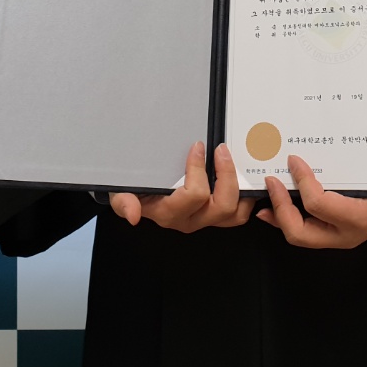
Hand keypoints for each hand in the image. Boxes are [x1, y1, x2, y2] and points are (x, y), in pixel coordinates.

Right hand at [110, 141, 254, 232]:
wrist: (135, 196)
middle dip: (226, 175)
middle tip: (221, 150)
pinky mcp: (214, 215)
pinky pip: (238, 214)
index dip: (198, 169)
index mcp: (169, 213)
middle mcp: (190, 220)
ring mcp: (204, 219)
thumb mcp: (120, 193)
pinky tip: (243, 177)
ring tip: (235, 164)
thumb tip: (132, 215)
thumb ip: (124, 203)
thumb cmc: (132, 190)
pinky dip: (245, 197)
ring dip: (241, 189)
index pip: (193, 195)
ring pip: (234, 214)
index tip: (197, 146)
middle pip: (221, 206)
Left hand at [257, 154, 366, 248]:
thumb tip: (311, 150)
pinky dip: (286, 219)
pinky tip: (275, 208)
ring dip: (279, 216)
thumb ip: (345, 164)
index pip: (318, 203)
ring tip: (266, 198)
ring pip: (299, 236)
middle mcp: (347, 233)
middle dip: (280, 208)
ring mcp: (339, 237)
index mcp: (359, 217)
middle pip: (300, 233)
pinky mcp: (334, 234)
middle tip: (271, 183)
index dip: (301, 181)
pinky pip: (305, 231)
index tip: (293, 159)